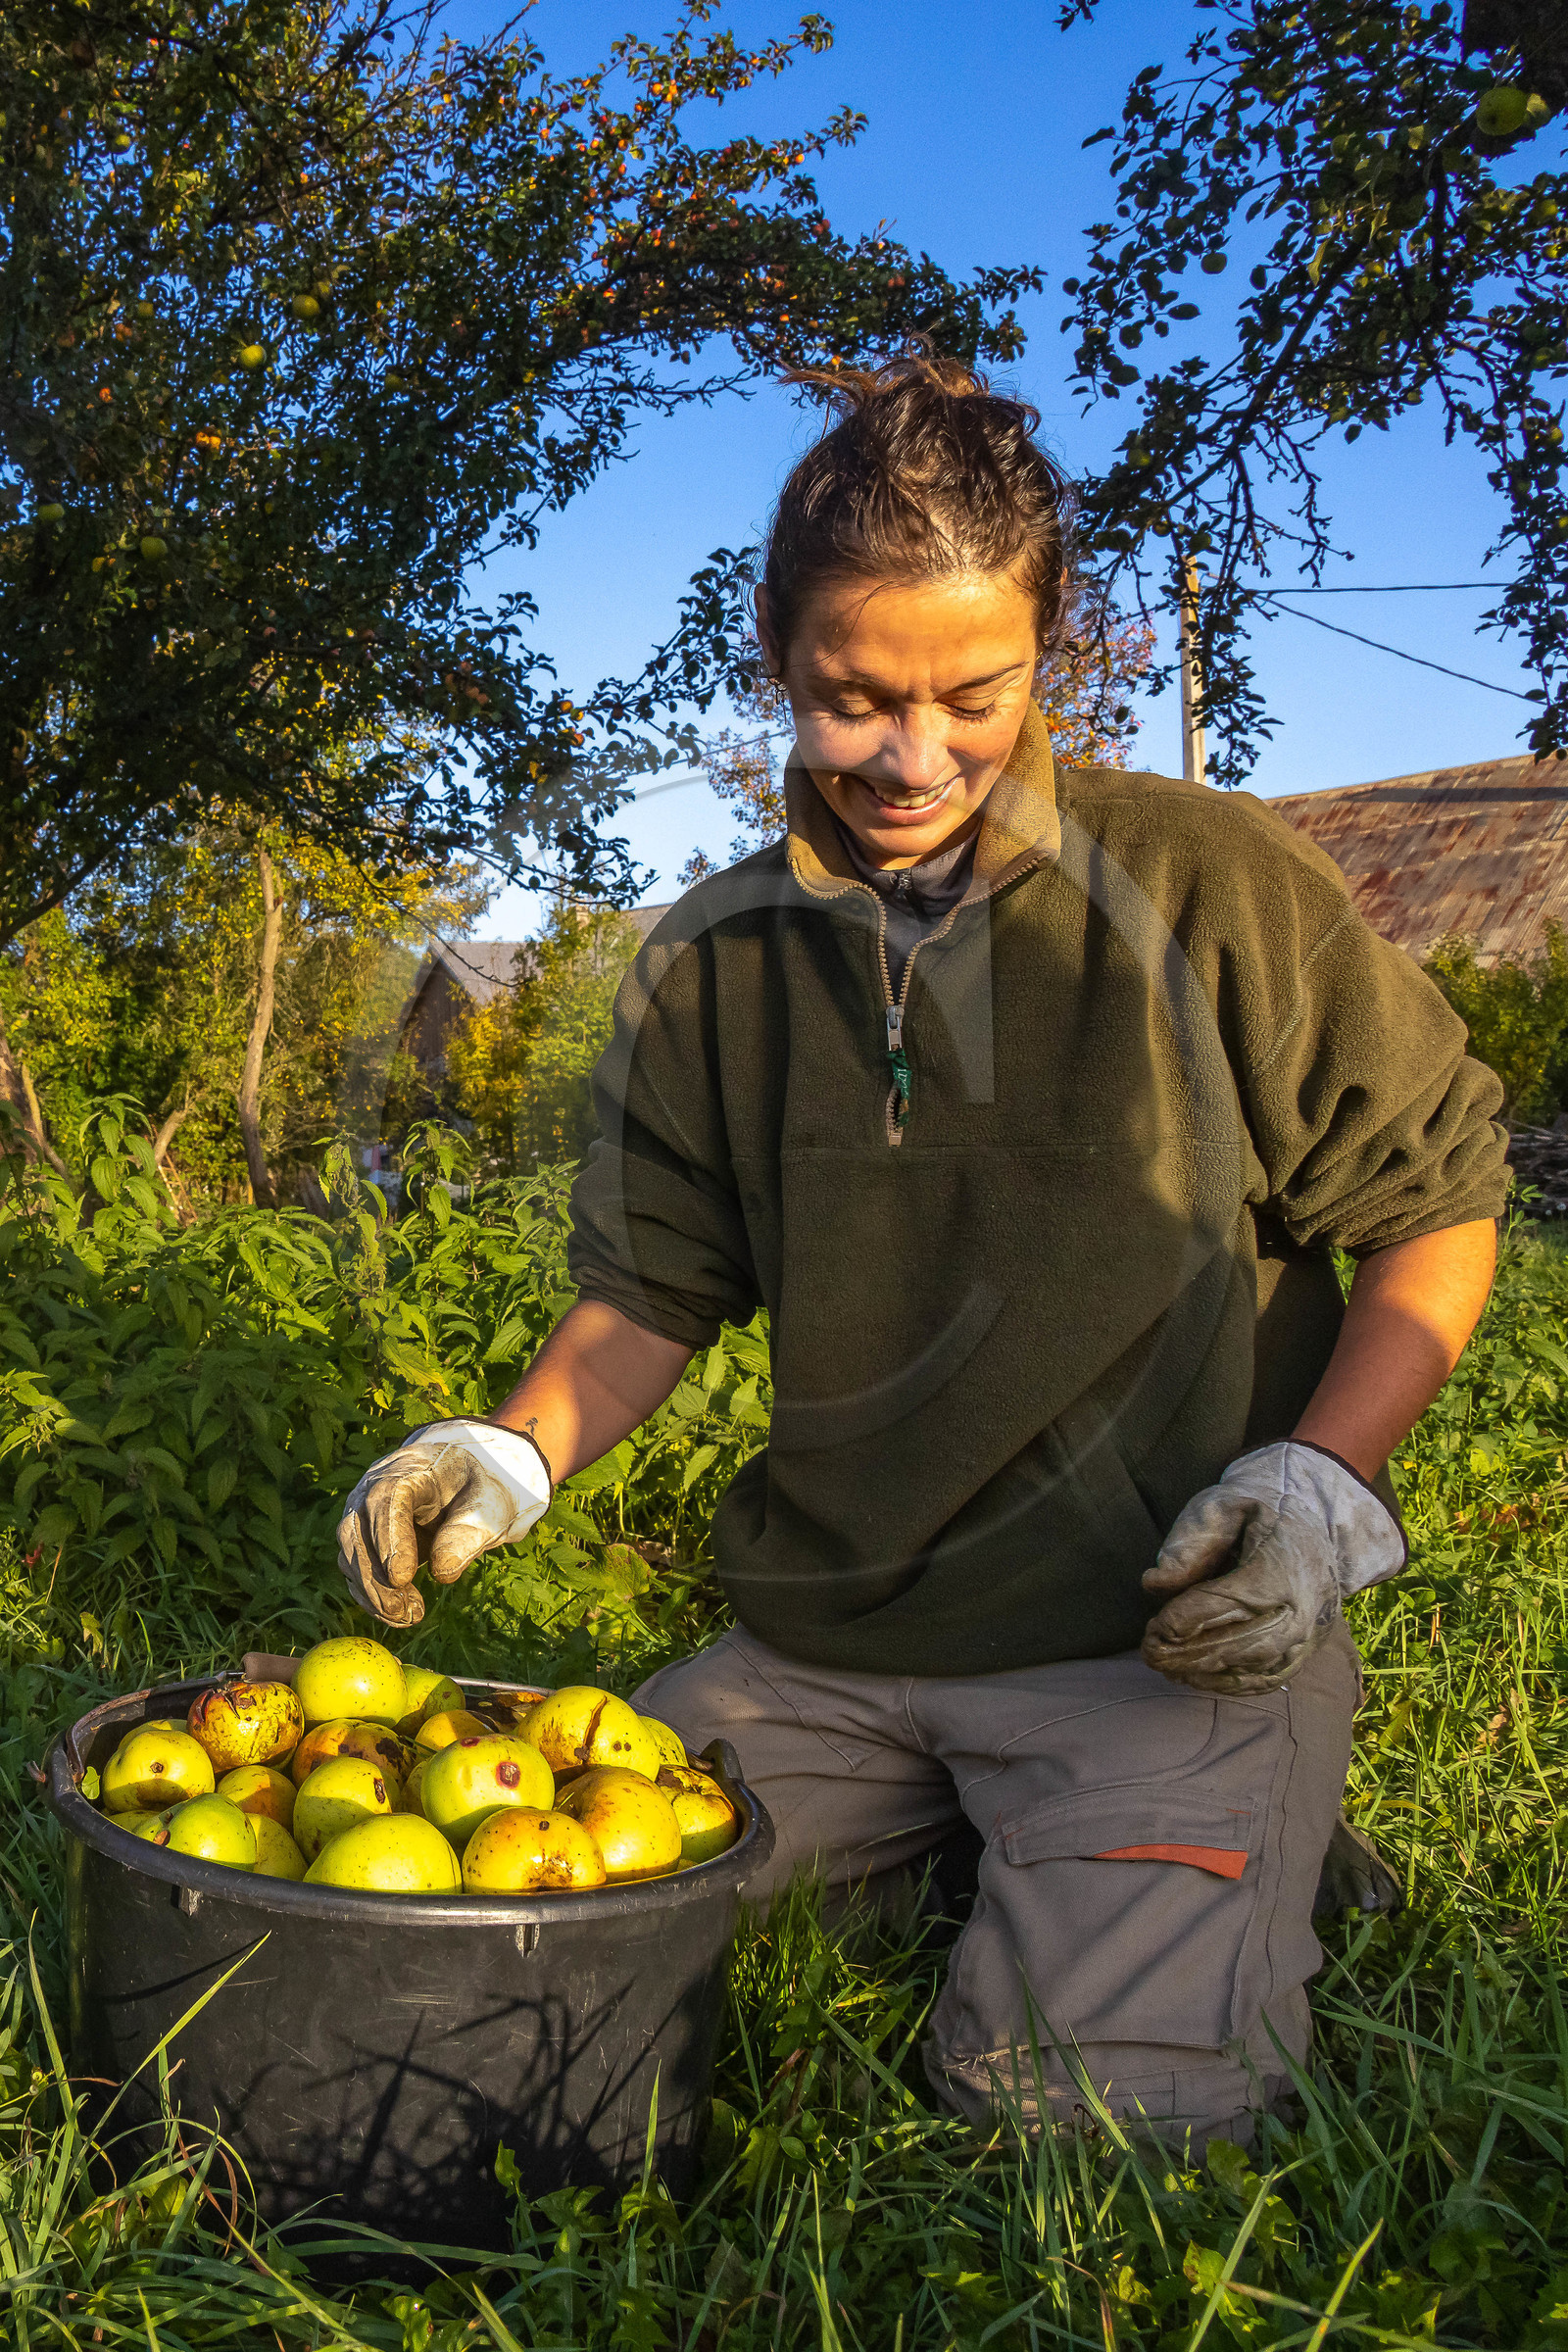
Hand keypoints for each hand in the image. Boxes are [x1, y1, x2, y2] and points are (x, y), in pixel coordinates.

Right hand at [336, 1421, 551, 1627]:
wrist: (464, 1485)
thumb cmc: (478, 1491)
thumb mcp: (489, 1505)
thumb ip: (469, 1532)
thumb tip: (442, 1572)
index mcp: (410, 1467)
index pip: (386, 1498)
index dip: (389, 1538)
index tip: (401, 1578)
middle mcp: (374, 1485)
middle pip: (357, 1529)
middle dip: (376, 1577)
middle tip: (405, 1612)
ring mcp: (362, 1511)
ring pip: (350, 1553)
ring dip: (373, 1592)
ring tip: (407, 1617)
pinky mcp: (361, 1537)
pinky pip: (355, 1569)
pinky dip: (371, 1596)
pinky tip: (397, 1614)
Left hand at [1140, 1441, 1404, 1695]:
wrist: (1316, 1522)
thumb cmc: (1258, 1511)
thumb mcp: (1223, 1505)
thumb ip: (1191, 1541)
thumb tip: (1153, 1584)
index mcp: (1283, 1567)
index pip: (1229, 1603)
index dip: (1185, 1619)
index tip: (1153, 1627)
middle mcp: (1303, 1609)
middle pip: (1241, 1645)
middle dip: (1189, 1655)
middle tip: (1150, 1653)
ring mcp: (1308, 1635)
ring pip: (1252, 1671)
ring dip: (1203, 1675)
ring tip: (1165, 1666)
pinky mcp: (1306, 1652)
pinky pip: (1266, 1680)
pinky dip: (1226, 1685)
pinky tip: (1193, 1676)